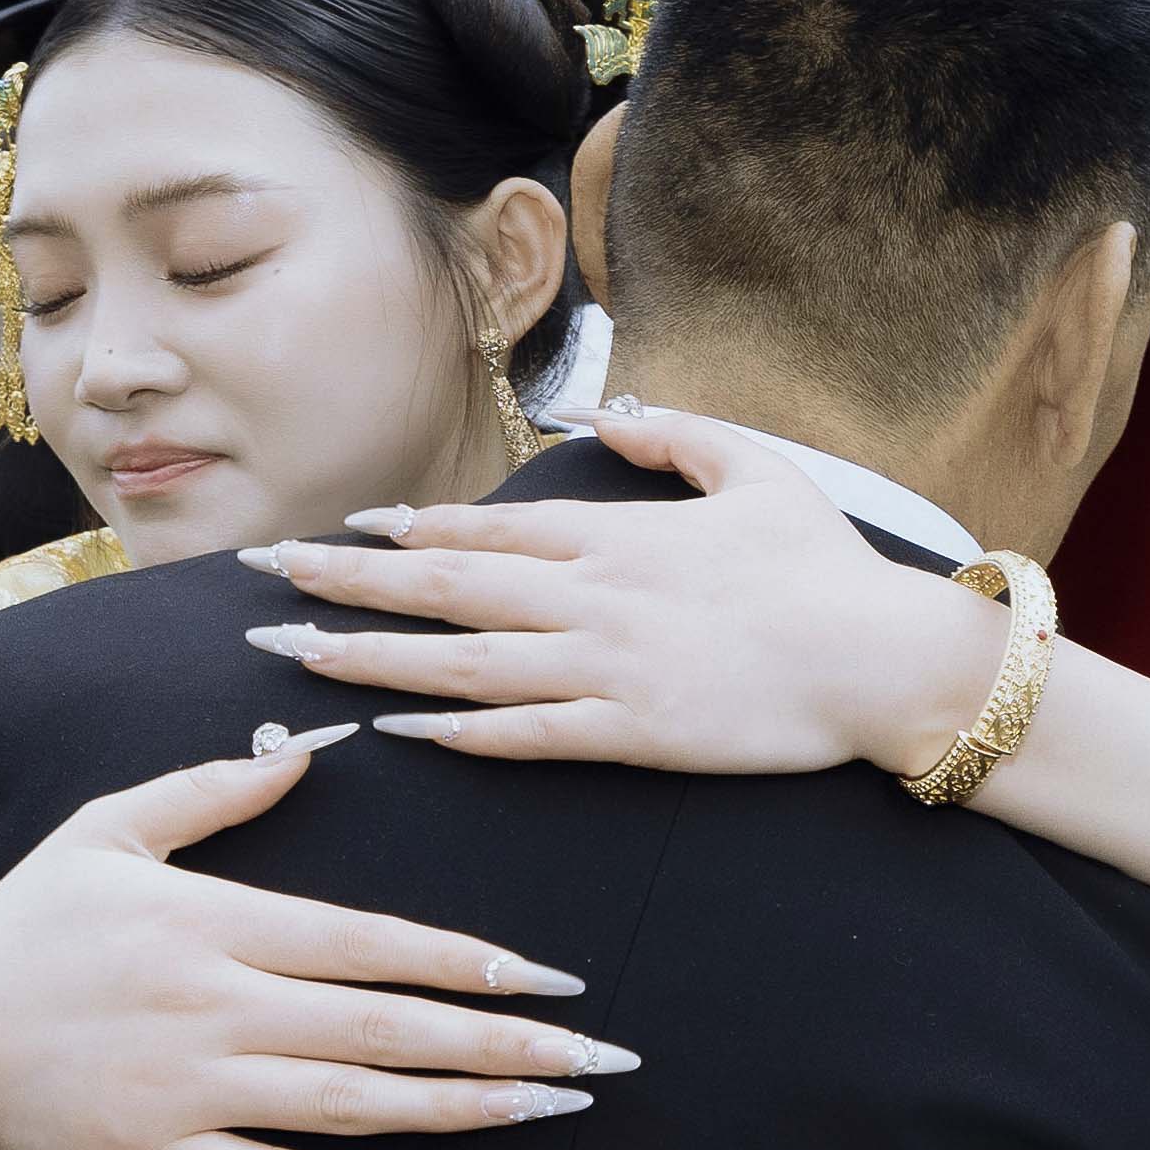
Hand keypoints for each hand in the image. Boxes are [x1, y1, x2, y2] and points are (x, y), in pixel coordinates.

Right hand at [0, 736, 632, 1149]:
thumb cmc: (28, 929)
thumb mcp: (108, 832)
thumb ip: (210, 793)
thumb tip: (307, 754)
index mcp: (214, 924)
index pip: (369, 943)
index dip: (467, 964)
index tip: (552, 978)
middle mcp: (215, 1008)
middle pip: (384, 1030)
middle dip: (500, 1045)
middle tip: (596, 1061)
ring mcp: (190, 1090)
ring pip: (349, 1107)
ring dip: (456, 1111)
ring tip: (544, 1111)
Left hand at [229, 402, 997, 776]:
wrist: (882, 657)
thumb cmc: (825, 568)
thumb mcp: (758, 472)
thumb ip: (678, 436)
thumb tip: (613, 414)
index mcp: (615, 535)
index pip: (486, 532)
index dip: (406, 535)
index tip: (341, 535)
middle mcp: (593, 596)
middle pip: (447, 590)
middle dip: (348, 587)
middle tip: (268, 583)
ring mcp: (607, 667)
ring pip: (463, 663)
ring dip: (372, 661)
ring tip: (295, 658)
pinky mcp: (633, 733)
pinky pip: (525, 735)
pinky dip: (457, 733)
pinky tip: (396, 732)